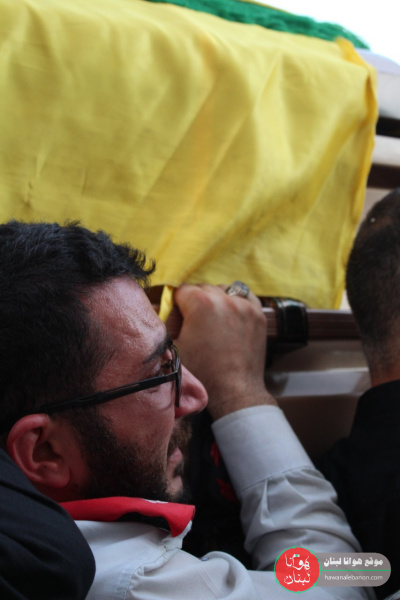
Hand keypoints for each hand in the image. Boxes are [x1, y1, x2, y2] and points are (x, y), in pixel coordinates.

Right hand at [174, 284, 276, 419]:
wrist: (234, 390)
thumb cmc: (202, 371)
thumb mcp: (175, 346)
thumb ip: (168, 323)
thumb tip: (166, 312)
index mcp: (200, 303)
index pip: (181, 290)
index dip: (176, 303)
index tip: (178, 316)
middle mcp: (224, 299)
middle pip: (203, 288)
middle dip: (196, 301)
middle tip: (195, 322)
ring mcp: (245, 305)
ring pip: (224, 290)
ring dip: (217, 299)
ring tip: (214, 319)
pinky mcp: (258, 314)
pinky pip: (246, 296)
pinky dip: (237, 301)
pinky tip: (232, 313)